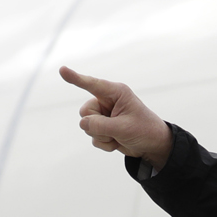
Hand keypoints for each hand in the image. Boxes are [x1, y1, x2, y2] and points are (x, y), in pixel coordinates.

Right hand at [59, 66, 173, 169]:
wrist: (153, 146)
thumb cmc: (144, 130)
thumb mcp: (123, 128)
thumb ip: (100, 126)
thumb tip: (83, 124)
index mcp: (116, 93)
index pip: (92, 84)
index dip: (75, 78)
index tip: (62, 70)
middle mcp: (107, 101)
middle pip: (85, 112)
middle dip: (97, 125)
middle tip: (116, 129)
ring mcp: (104, 115)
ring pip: (87, 126)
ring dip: (102, 136)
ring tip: (119, 136)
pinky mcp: (103, 127)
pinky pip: (92, 137)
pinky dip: (104, 143)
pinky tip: (117, 142)